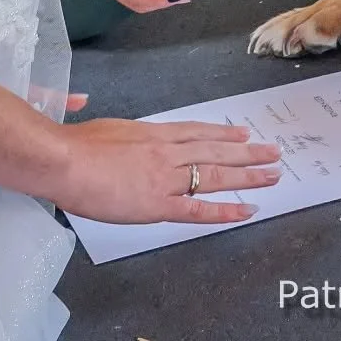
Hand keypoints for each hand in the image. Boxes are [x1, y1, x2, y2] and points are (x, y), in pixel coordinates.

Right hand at [50, 118, 281, 224]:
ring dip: (247, 177)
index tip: (243, 135)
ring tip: (272, 175)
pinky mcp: (158, 205)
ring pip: (215, 176)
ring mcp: (166, 178)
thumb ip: (125, 134)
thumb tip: (122, 135)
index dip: (223, 134)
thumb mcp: (109, 128)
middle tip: (273, 153)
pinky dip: (224, 211)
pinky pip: (198, 209)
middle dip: (247, 154)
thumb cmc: (78, 144)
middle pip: (215, 152)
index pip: (197, 132)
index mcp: (155, 132)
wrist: (66, 161)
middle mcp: (168, 153)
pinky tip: (245, 211)